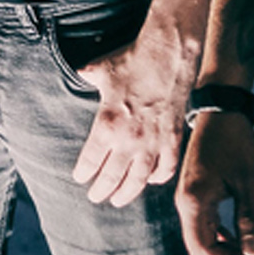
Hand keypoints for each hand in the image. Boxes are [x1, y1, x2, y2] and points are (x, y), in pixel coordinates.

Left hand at [71, 27, 187, 205]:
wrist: (167, 55)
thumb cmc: (132, 60)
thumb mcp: (100, 68)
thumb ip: (87, 76)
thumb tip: (80, 73)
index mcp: (107, 124)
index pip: (90, 160)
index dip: (83, 173)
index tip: (80, 179)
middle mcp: (129, 139)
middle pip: (111, 177)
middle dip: (101, 190)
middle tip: (95, 197)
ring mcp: (153, 142)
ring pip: (138, 180)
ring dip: (127, 193)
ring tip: (118, 200)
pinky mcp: (173, 139)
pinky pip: (166, 168)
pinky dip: (158, 178)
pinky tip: (151, 180)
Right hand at [175, 108, 253, 254]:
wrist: (222, 111)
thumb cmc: (235, 143)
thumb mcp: (247, 182)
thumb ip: (249, 219)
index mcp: (193, 201)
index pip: (203, 251)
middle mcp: (185, 204)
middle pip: (200, 250)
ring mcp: (188, 199)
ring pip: (202, 240)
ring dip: (227, 251)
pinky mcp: (196, 194)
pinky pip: (204, 226)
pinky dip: (222, 237)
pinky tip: (241, 235)